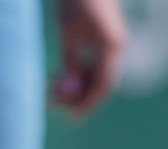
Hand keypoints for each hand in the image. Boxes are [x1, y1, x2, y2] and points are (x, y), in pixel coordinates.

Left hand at [52, 0, 125, 115]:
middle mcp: (116, 46)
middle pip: (100, 82)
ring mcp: (113, 42)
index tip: (71, 118)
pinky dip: (79, 72)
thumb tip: (68, 91)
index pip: (102, 84)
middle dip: (77, 96)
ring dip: (75, 85)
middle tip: (52, 104)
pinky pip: (95, 63)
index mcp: (110, 46)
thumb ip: (70, 62)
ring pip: (96, 74)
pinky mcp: (106, 38)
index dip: (87, 104)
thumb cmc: (75, 2)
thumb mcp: (67, 35)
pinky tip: (60, 76)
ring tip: (50, 87)